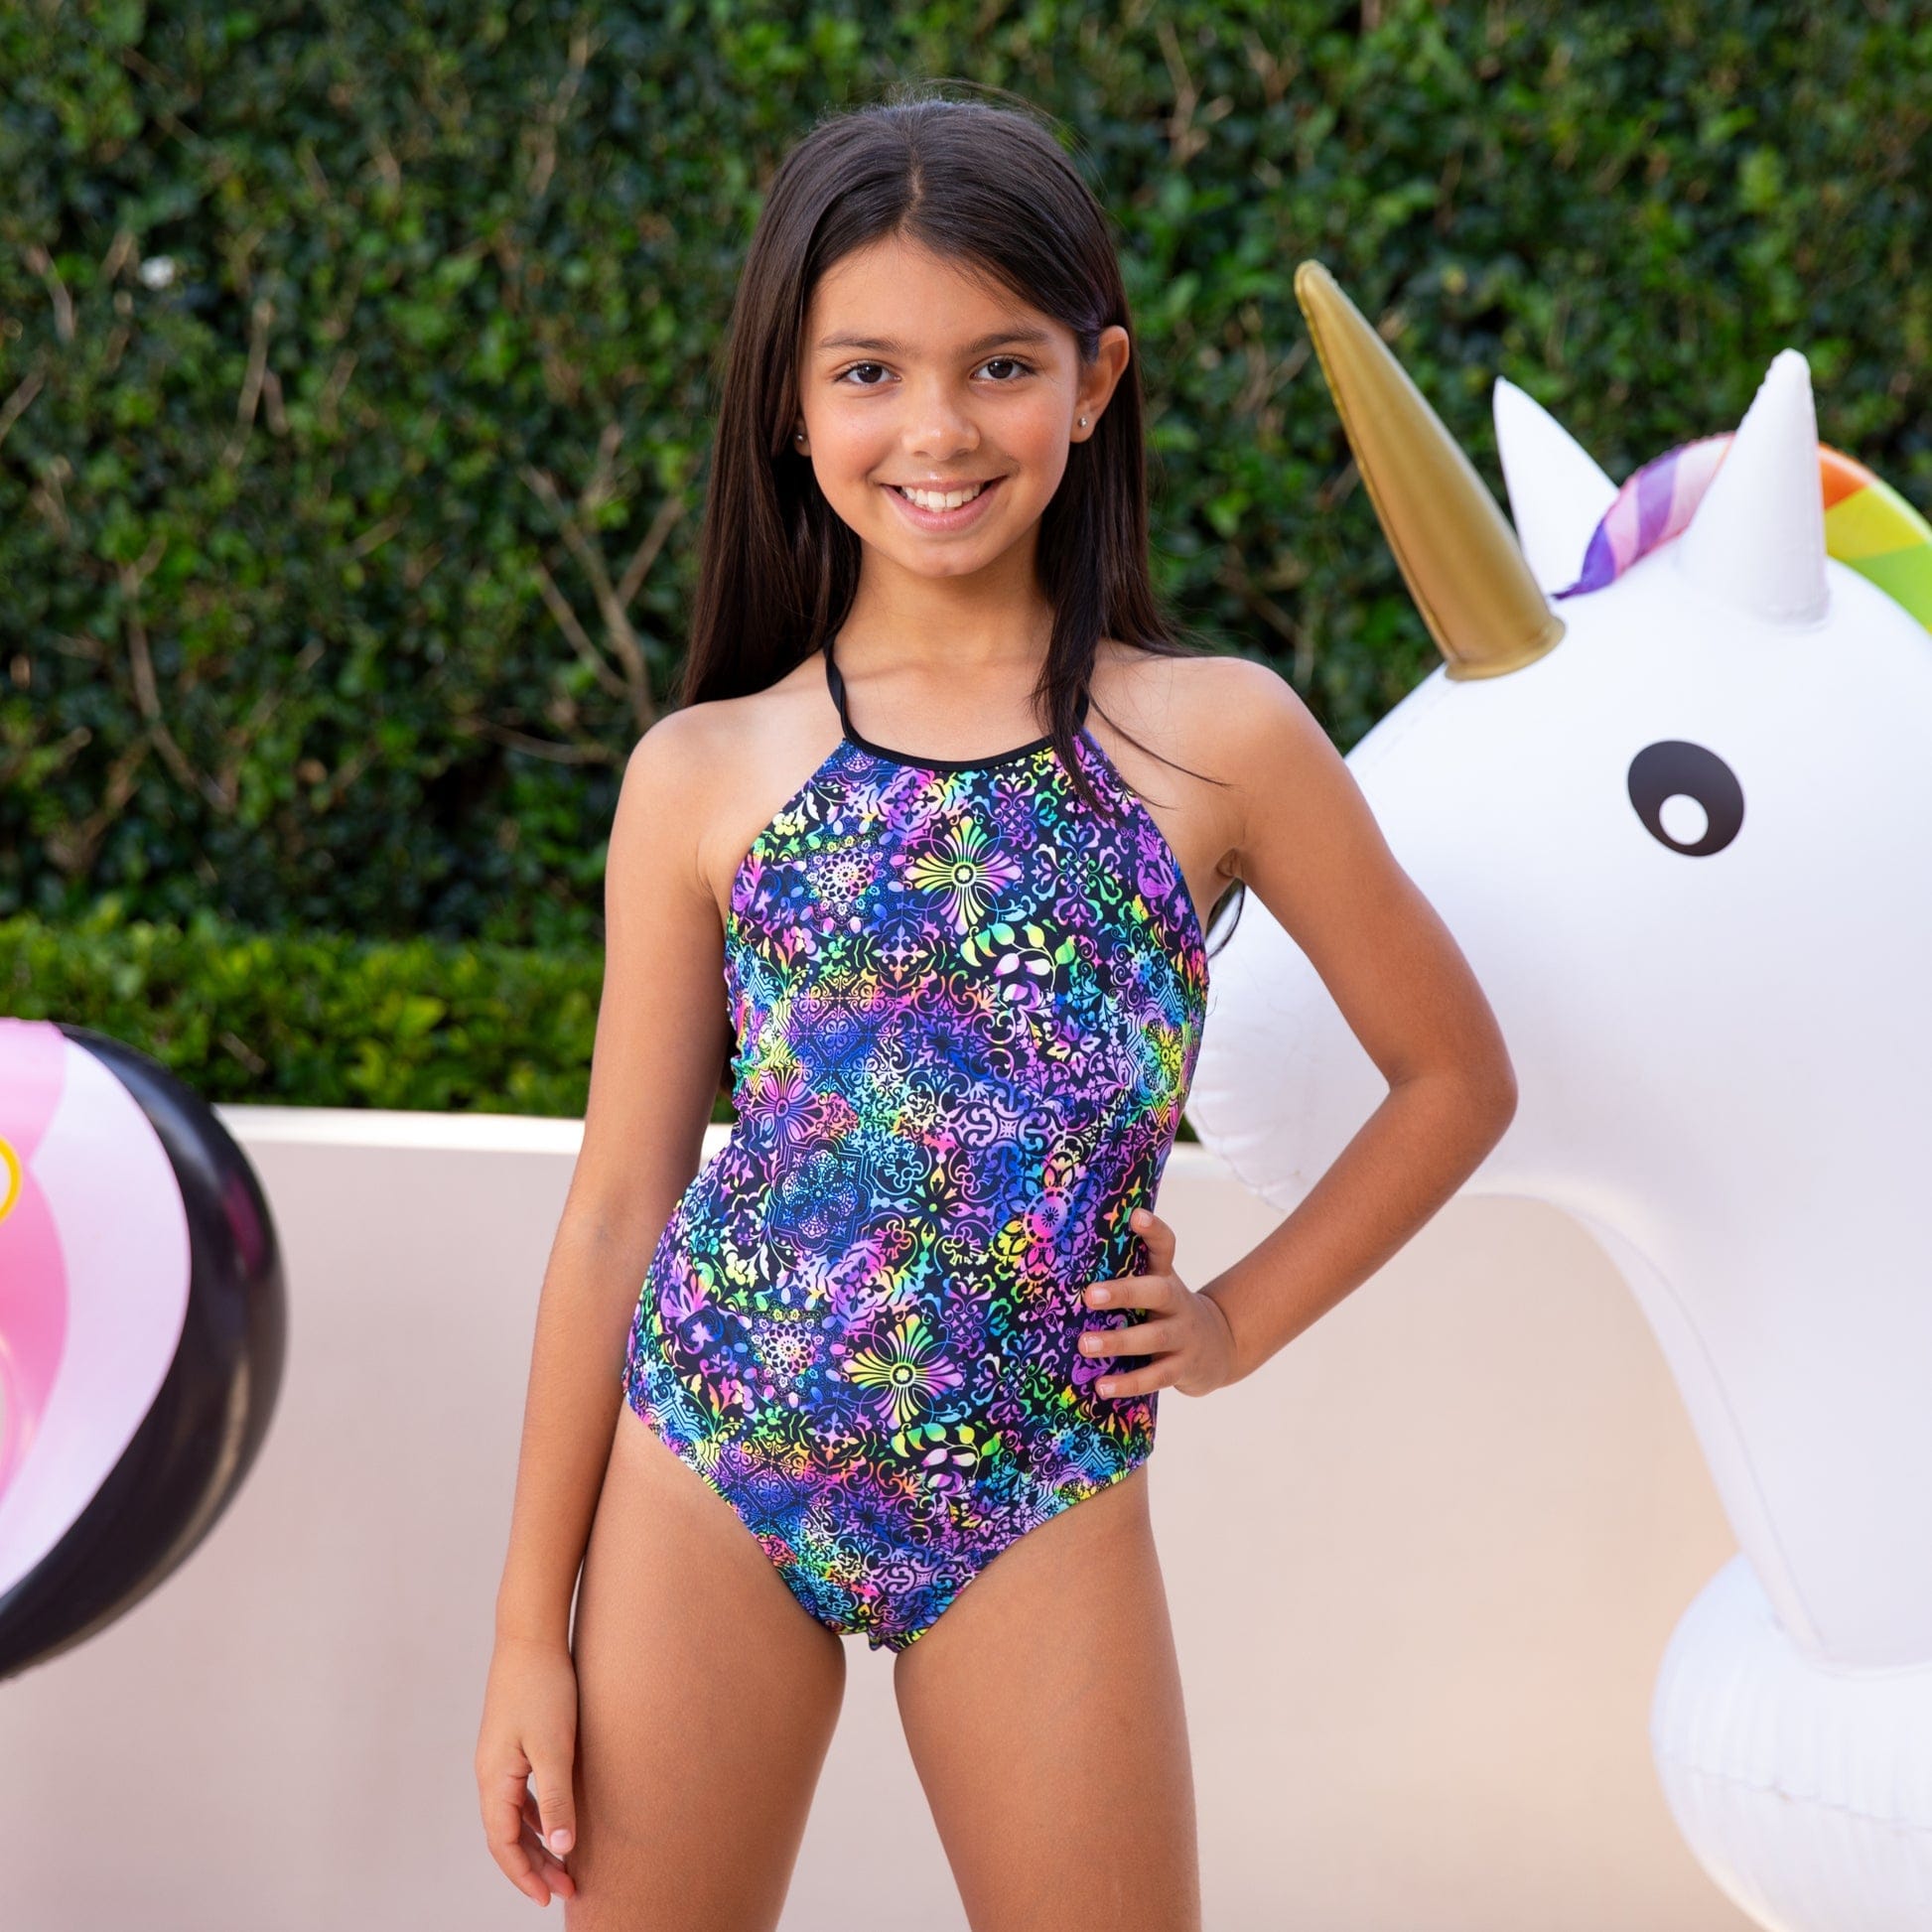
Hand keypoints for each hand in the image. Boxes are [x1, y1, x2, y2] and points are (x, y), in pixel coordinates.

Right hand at [475, 1632, 581, 1907]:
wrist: (530, 1635)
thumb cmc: (543, 1687)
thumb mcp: (555, 1746)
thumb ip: (557, 1797)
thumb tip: (562, 1847)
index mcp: (494, 1778)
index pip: (504, 1843)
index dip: (525, 1874)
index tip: (548, 1898)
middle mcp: (490, 1773)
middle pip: (508, 1835)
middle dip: (535, 1866)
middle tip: (567, 1889)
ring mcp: (499, 1758)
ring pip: (515, 1815)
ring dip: (538, 1842)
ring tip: (565, 1864)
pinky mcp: (513, 1742)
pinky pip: (521, 1794)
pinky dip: (538, 1815)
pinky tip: (556, 1821)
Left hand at [1080, 1205, 1241, 1398]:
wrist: (1220, 1347)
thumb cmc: (1168, 1311)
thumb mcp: (1156, 1286)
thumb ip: (1125, 1274)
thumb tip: (1066, 1261)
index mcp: (1166, 1277)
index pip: (1165, 1246)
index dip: (1153, 1230)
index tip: (1136, 1216)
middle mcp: (1177, 1303)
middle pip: (1157, 1291)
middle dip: (1123, 1292)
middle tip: (1089, 1295)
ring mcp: (1183, 1336)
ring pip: (1153, 1338)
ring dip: (1117, 1342)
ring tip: (1084, 1345)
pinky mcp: (1183, 1368)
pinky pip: (1155, 1376)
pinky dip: (1128, 1383)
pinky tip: (1101, 1387)